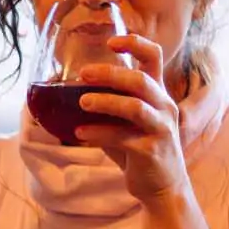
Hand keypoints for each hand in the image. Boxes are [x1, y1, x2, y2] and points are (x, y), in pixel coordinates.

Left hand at [67, 32, 189, 205]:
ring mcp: (160, 128)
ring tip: (81, 103)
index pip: (154, 57)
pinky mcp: (151, 151)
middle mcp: (164, 107)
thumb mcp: (125, 123)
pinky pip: (122, 137)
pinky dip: (98, 133)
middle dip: (110, 74)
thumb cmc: (138, 149)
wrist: (161, 187)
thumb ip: (107, 106)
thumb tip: (64, 93)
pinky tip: (79, 134)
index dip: (135, 43)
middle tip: (83, 74)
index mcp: (158, 94)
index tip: (111, 41)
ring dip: (105, 102)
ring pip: (134, 106)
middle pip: (140, 80)